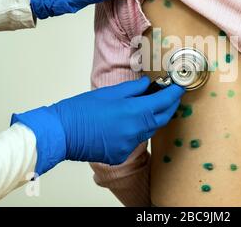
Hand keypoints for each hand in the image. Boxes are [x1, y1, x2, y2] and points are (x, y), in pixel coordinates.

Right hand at [11, 77, 184, 174]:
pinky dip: (136, 130)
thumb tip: (148, 85)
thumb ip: (133, 89)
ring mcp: (129, 145)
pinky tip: (127, 122)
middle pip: (162, 118)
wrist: (61, 133)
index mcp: (133, 112)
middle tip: (171, 95)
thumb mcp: (109, 93)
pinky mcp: (121, 154)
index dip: (174, 93)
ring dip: (153, 118)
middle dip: (170, 106)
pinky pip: (135, 141)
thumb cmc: (81, 110)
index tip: (179, 86)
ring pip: (149, 130)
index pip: (163, 102)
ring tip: (151, 106)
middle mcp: (135, 131)